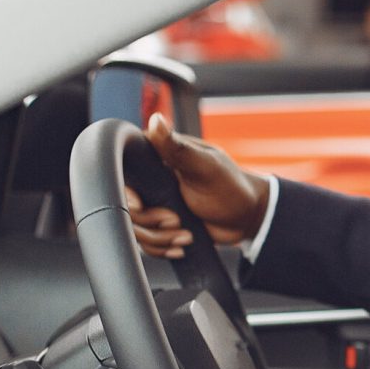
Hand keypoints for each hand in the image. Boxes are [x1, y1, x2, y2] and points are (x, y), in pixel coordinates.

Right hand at [125, 113, 271, 258]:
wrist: (248, 217)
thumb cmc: (232, 186)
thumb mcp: (205, 166)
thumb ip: (177, 147)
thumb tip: (156, 119)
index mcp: (157, 159)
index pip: (122, 174)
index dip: (127, 194)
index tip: (142, 205)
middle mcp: (151, 182)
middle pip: (126, 208)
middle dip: (151, 222)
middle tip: (176, 220)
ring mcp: (156, 205)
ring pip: (136, 230)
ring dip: (160, 239)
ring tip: (186, 235)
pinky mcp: (162, 226)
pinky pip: (147, 244)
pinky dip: (163, 249)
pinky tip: (182, 245)